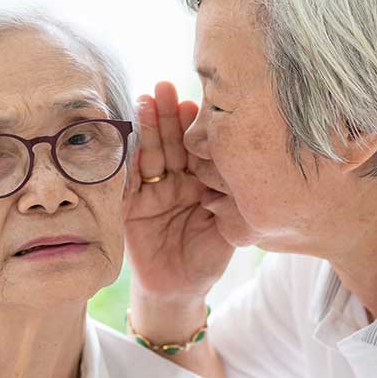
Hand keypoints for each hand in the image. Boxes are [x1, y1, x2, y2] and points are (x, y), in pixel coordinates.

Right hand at [124, 81, 234, 301]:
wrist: (179, 290)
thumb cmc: (207, 259)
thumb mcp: (229, 228)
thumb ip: (233, 201)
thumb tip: (249, 170)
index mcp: (201, 181)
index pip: (197, 148)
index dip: (194, 126)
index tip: (196, 102)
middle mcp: (176, 181)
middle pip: (171, 142)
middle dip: (167, 114)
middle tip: (166, 87)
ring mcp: (152, 191)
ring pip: (149, 154)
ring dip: (146, 127)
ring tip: (146, 100)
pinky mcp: (131, 207)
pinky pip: (129, 180)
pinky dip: (128, 159)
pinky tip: (126, 136)